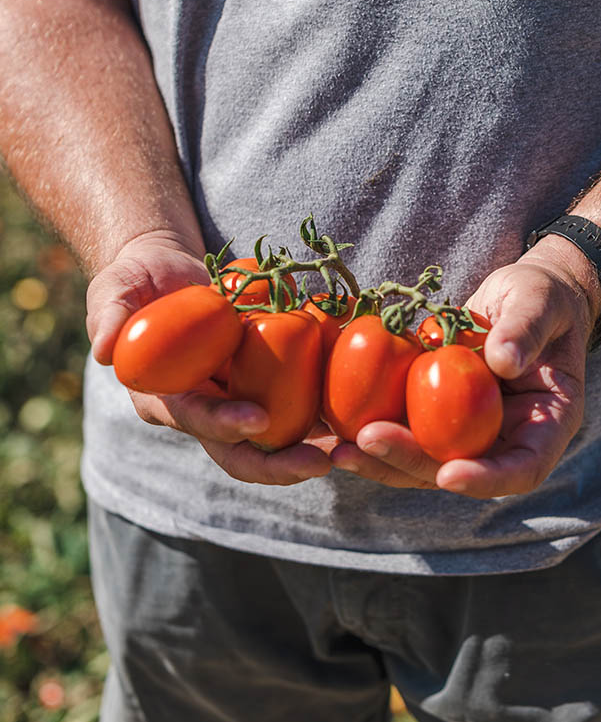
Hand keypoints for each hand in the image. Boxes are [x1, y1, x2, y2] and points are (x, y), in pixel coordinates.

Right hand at [86, 230, 331, 484]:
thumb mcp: (116, 288)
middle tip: (321, 464)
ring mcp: (237, 401)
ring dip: (312, 451)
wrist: (171, 276)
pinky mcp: (264, 386)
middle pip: (242, 452)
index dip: (225, 423)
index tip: (259, 420)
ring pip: (276, 441)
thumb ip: (110, 313)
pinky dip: (324, 413)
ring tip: (351, 451)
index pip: (197, 421)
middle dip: (279, 465)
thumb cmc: (139, 281)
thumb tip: (103, 350)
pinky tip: (357, 415)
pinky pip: (297, 405)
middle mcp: (205, 410)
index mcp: (167, 398)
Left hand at [329, 235, 600, 497]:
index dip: (486, 479)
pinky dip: (373, 428)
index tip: (449, 473)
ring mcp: (470, 430)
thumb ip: (525, 328)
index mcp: (546, 424)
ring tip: (337, 449)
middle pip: (461, 469)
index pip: (524, 469)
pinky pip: (407, 430)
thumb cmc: (543, 297)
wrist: (523, 295)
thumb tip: (503, 360)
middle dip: (412, 463)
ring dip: (382, 458)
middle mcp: (506, 438)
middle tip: (367, 442)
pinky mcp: (439, 415)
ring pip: (425, 460)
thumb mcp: (539, 303)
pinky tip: (333, 424)